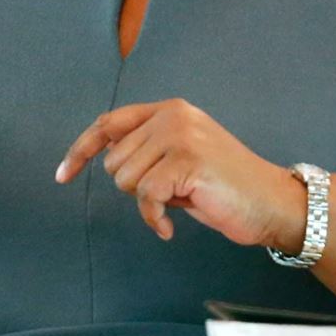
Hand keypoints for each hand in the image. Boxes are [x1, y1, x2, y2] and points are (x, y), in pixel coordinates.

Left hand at [56, 99, 304, 249]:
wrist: (272, 203)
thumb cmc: (225, 187)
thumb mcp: (181, 157)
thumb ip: (147, 149)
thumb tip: (102, 155)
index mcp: (170, 109)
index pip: (109, 123)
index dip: (81, 149)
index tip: (62, 174)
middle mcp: (172, 115)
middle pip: (114, 160)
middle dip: (135, 186)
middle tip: (172, 192)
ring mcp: (180, 135)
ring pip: (125, 179)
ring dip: (147, 201)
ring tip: (181, 200)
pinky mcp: (186, 161)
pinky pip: (144, 198)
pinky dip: (153, 218)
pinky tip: (169, 226)